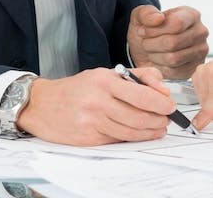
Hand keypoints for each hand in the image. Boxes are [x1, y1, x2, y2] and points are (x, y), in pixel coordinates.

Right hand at [16, 67, 175, 145]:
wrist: (42, 105)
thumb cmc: (78, 88)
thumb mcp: (106, 73)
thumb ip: (138, 77)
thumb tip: (162, 90)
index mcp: (105, 81)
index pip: (143, 95)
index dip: (161, 103)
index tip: (170, 106)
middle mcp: (98, 101)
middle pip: (139, 117)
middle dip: (159, 121)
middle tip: (166, 120)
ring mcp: (92, 122)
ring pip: (131, 131)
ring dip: (149, 132)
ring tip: (157, 129)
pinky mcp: (87, 138)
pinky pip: (117, 139)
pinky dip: (131, 137)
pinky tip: (137, 133)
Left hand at [128, 5, 208, 78]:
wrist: (146, 49)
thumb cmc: (148, 30)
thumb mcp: (141, 16)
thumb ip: (146, 13)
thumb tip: (159, 18)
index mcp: (191, 15)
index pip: (176, 23)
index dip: (154, 30)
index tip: (143, 31)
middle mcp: (200, 32)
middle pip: (173, 42)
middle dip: (152, 44)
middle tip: (145, 43)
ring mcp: (200, 51)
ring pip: (173, 58)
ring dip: (155, 56)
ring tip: (151, 51)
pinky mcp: (195, 67)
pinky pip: (174, 71)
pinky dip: (160, 67)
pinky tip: (158, 60)